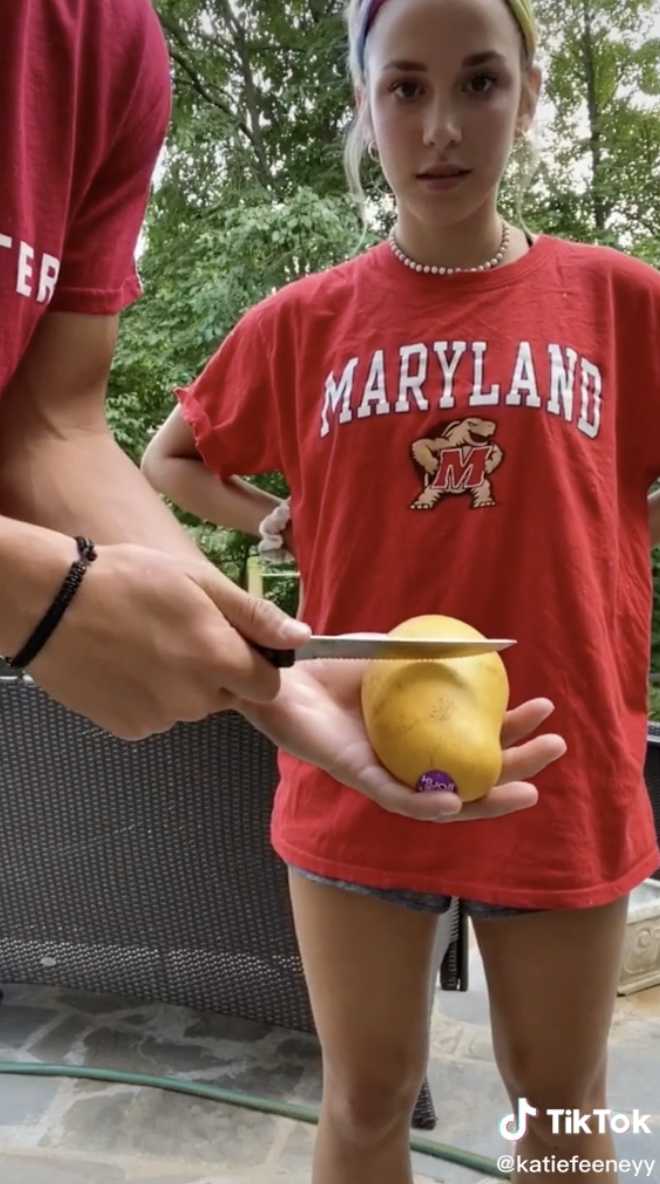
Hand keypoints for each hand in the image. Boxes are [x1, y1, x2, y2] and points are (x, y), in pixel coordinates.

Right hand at [30, 543, 310, 738]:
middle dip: (215, 670)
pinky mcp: (130, 729)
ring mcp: (162, 719)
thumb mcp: (200, 582)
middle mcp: (198, 700)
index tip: (228, 638)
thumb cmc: (128, 580)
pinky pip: (156, 716)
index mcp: (222, 662)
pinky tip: (125, 664)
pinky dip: (147, 696)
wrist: (52, 604)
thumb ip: (255, 616)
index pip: (268, 684)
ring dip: (180, 683)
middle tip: (178, 632)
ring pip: (191, 705)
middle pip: (228, 695)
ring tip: (145, 643)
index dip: (254, 661)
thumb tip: (302, 638)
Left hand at [240, 658, 566, 820]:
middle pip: (472, 772)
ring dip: (487, 798)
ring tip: (528, 790)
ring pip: (443, 797)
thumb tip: (488, 645)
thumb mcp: (392, 650)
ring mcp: (383, 768)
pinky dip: (426, 804)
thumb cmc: (333, 659)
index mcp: (420, 727)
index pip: (475, 736)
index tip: (544, 709)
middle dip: (517, 765)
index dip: (512, 728)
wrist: (283, 665)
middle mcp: (407, 754)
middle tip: (555, 748)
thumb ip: (431, 651)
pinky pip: (395, 796)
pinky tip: (457, 801)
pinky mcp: (354, 773)